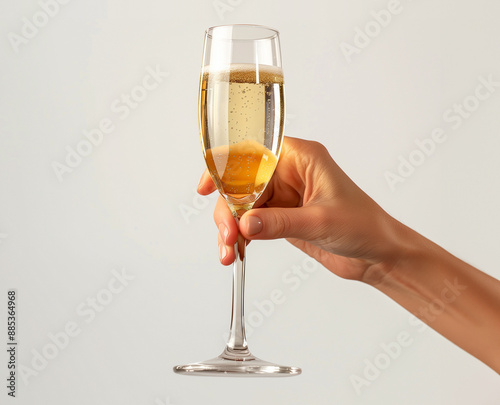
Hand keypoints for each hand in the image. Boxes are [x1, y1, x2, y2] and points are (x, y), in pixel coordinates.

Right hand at [197, 136, 406, 283]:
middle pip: (241, 183)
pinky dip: (240, 236)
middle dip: (229, 209)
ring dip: (231, 227)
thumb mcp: (321, 222)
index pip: (253, 152)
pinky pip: (251, 222)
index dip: (225, 166)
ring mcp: (284, 196)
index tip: (208, 186)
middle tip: (227, 235)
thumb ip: (279, 222)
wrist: (378, 255)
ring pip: (242, 205)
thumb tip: (243, 224)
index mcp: (301, 158)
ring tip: (229, 251)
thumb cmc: (364, 226)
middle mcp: (289, 173)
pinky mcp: (282, 217)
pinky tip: (236, 251)